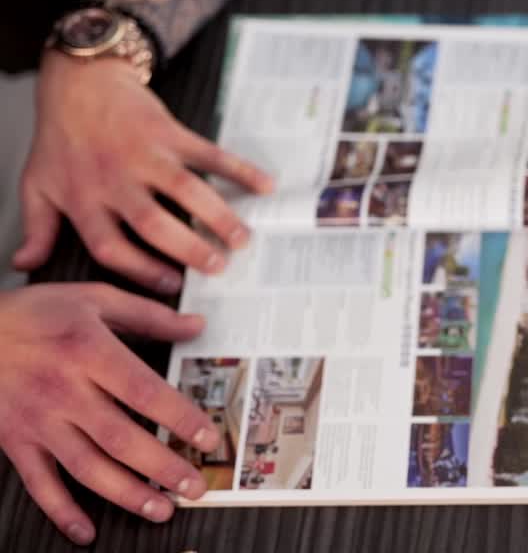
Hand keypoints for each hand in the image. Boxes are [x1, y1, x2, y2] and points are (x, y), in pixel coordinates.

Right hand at [0, 283, 219, 544]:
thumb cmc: (34, 313)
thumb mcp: (93, 299)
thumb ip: (149, 315)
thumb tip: (197, 327)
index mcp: (88, 351)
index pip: (144, 392)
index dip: (180, 418)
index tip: (208, 437)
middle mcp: (64, 391)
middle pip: (121, 439)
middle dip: (163, 468)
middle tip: (195, 487)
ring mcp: (38, 421)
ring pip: (87, 468)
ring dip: (127, 494)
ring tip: (162, 510)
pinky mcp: (15, 441)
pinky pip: (40, 484)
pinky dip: (63, 512)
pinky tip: (88, 531)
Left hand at [13, 52, 273, 291]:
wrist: (79, 81)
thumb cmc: (60, 138)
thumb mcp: (36, 184)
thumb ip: (36, 228)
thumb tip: (25, 265)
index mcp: (84, 198)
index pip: (111, 246)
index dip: (141, 271)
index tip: (171, 285)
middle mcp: (116, 179)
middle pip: (154, 223)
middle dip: (189, 249)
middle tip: (218, 267)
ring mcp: (146, 153)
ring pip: (186, 190)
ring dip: (218, 215)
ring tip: (242, 239)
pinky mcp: (170, 131)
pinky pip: (210, 153)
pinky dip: (240, 169)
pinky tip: (264, 186)